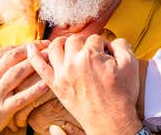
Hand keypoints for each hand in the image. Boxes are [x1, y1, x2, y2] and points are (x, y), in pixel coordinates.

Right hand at [0, 44, 49, 134]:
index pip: (5, 51)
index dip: (24, 45)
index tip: (37, 43)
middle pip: (13, 58)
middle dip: (33, 50)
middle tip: (48, 46)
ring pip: (17, 73)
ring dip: (35, 64)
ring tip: (50, 58)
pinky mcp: (1, 109)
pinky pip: (20, 98)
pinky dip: (34, 90)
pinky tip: (46, 84)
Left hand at [27, 35, 141, 134]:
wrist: (111, 121)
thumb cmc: (121, 95)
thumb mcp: (130, 65)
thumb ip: (121, 45)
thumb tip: (111, 41)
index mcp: (91, 56)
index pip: (95, 39)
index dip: (103, 45)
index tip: (108, 55)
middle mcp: (74, 62)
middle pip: (74, 40)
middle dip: (84, 42)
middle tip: (92, 53)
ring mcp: (62, 74)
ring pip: (55, 48)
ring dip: (62, 43)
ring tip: (69, 46)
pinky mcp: (56, 86)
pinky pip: (40, 67)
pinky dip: (33, 56)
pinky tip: (31, 47)